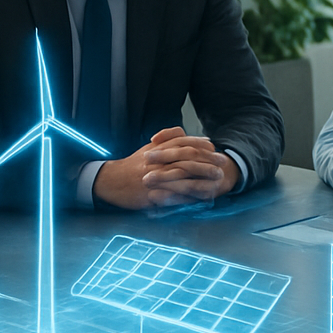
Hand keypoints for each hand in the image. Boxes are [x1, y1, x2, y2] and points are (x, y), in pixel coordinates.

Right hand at [92, 128, 239, 208]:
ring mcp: (155, 176)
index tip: (214, 149)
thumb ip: (167, 140)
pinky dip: (190, 196)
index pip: (183, 143)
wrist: (111, 181)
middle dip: (207, 160)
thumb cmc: (132, 165)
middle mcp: (158, 160)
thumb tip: (185, 134)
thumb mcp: (149, 149)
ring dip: (202, 178)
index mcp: (158, 149)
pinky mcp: (153, 193)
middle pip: (187, 157)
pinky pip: (174, 195)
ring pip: (183, 175)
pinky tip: (201, 198)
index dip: (200, 145)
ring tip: (216, 182)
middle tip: (222, 164)